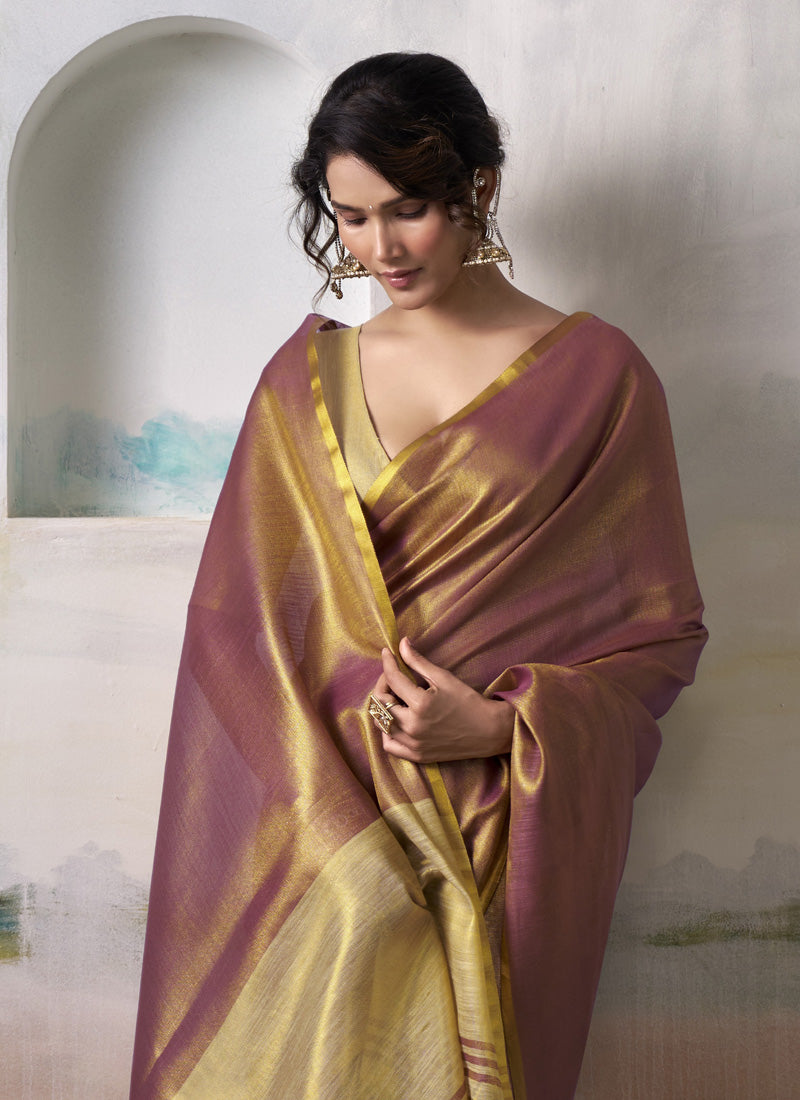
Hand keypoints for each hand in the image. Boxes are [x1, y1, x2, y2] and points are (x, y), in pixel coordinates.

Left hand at [370, 637, 513, 762]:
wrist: (488, 731)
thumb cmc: (468, 701)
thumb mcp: (444, 677)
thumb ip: (418, 661)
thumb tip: (401, 643)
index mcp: (421, 704)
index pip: (392, 679)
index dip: (387, 663)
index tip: (387, 653)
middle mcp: (413, 726)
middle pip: (380, 702)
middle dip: (383, 684)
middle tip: (392, 676)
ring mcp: (413, 743)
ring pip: (380, 723)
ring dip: (382, 707)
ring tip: (395, 697)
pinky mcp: (417, 755)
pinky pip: (389, 744)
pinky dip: (387, 731)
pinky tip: (396, 720)